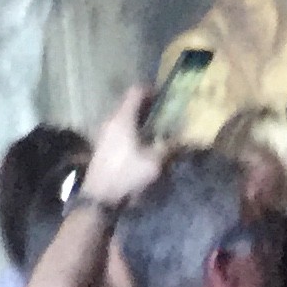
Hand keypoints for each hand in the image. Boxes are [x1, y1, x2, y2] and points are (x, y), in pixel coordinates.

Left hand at [81, 83, 163, 210]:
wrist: (99, 196)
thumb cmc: (126, 174)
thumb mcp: (153, 162)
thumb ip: (169, 147)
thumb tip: (187, 139)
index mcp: (122, 117)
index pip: (135, 91)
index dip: (150, 90)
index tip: (165, 95)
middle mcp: (110, 119)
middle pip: (128, 104)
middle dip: (146, 107)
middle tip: (164, 114)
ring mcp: (103, 132)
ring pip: (122, 117)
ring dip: (138, 120)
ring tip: (155, 130)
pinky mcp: (101, 145)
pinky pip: (118, 129)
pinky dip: (130, 130)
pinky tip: (141, 144)